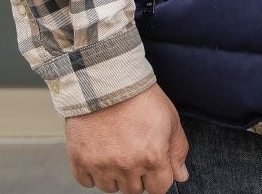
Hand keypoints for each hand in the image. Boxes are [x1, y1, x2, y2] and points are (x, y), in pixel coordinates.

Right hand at [64, 84, 189, 193]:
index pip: (159, 189)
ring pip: (111, 188)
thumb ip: (178, 150)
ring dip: (115, 176)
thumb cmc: (139, 96)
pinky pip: (86, 182)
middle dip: (137, 176)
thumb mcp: (170, 119)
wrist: (106, 80)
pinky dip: (93, 174)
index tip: (154, 165)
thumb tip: (181, 175)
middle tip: (134, 154)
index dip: (159, 177)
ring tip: (116, 153)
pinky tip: (100, 156)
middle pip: (135, 190)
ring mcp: (101, 164)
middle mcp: (127, 165)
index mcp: (152, 157)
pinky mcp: (80, 159)